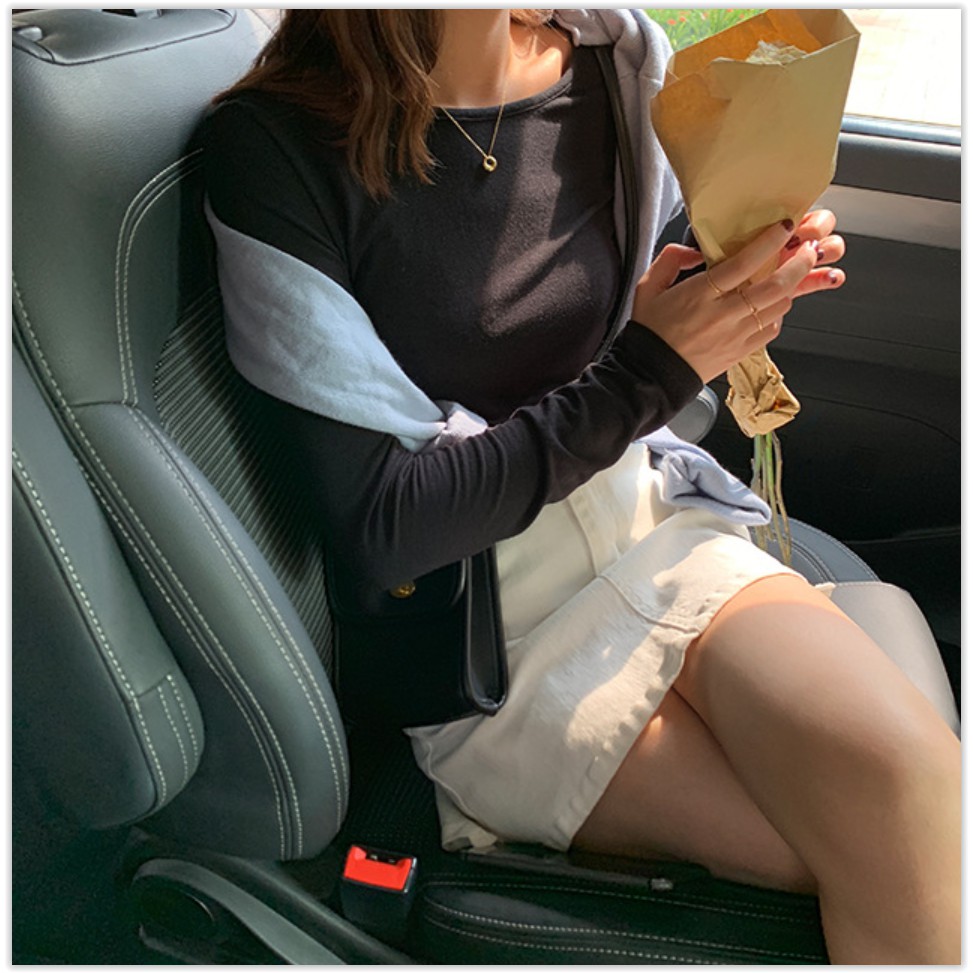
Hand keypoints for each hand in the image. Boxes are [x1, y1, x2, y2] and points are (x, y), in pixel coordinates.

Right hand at [630, 218, 844, 383]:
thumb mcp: (648, 287)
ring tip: (792, 274)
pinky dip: (778, 313)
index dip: (769, 242)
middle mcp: (723, 315)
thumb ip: (670, 259)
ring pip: (779, 307)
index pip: (744, 263)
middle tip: (808, 249)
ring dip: (791, 288)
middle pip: (774, 285)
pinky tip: (772, 304)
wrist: (651, 374)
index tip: (784, 227)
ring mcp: (736, 335)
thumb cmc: (651, 331)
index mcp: (700, 294)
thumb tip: (694, 250)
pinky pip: (772, 329)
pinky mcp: (741, 351)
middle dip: (799, 264)